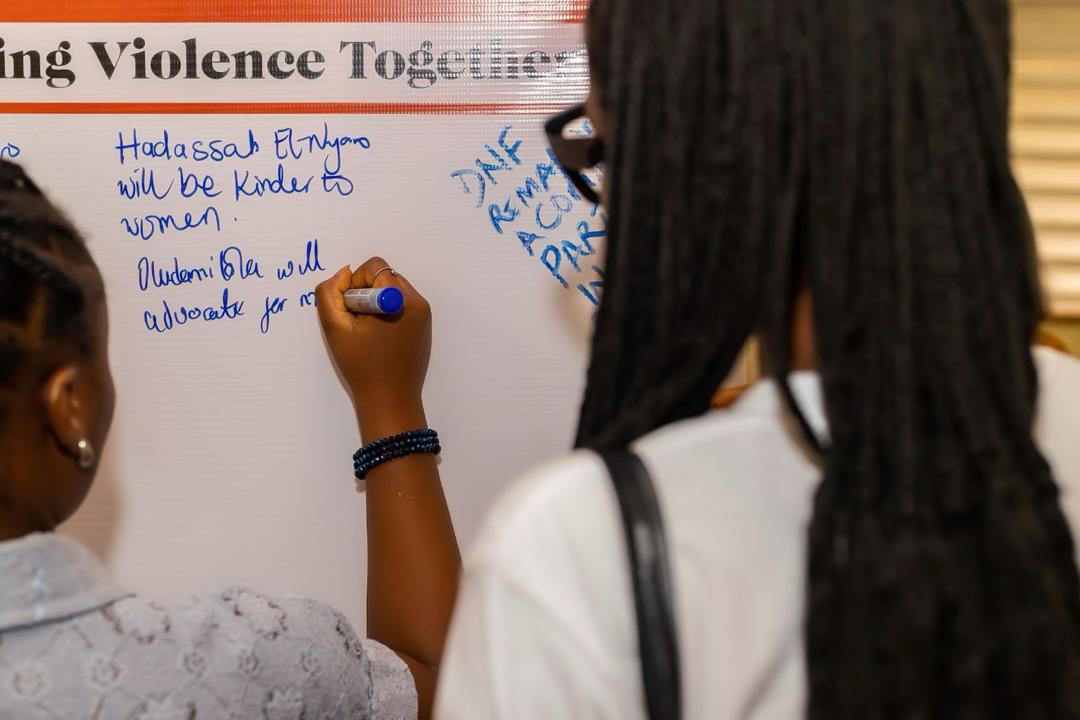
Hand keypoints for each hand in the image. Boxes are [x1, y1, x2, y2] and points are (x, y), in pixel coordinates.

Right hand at [316, 257, 431, 423]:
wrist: (390, 398)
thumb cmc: (362, 366)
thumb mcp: (335, 328)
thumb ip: (330, 294)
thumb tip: (343, 274)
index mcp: (401, 300)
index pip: (374, 267)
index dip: (356, 284)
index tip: (353, 310)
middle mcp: (418, 302)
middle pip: (385, 275)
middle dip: (367, 291)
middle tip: (359, 322)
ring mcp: (424, 314)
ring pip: (393, 289)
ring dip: (376, 301)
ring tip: (369, 331)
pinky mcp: (423, 325)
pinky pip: (401, 304)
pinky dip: (387, 312)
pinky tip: (380, 337)